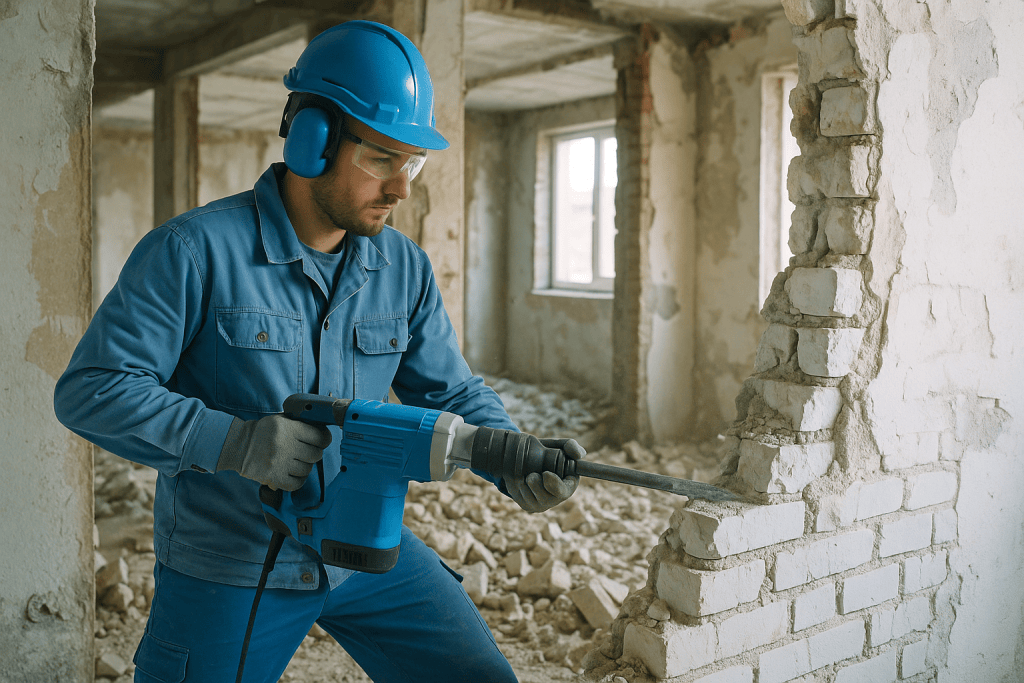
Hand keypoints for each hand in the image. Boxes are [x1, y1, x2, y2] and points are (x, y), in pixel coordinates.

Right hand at [216, 414, 331, 490]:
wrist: (240, 445)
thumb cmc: (264, 432)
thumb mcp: (282, 420)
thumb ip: (302, 424)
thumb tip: (324, 431)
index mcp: (288, 429)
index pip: (320, 437)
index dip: (324, 439)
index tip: (322, 440)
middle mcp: (285, 446)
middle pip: (315, 455)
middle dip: (314, 453)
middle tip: (306, 451)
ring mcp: (279, 463)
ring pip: (307, 470)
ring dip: (304, 466)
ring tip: (296, 461)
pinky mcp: (274, 478)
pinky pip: (297, 483)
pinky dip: (298, 480)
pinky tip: (293, 473)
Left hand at [507, 438, 585, 512]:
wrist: (524, 459)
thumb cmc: (545, 453)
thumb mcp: (557, 446)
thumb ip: (570, 446)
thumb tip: (579, 455)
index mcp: (567, 485)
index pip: (563, 491)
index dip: (554, 484)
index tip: (545, 473)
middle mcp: (555, 498)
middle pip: (545, 498)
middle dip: (536, 485)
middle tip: (531, 475)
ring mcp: (541, 504)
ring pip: (530, 497)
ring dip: (524, 483)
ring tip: (526, 473)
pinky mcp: (527, 505)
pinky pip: (520, 496)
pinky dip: (517, 485)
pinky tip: (520, 478)